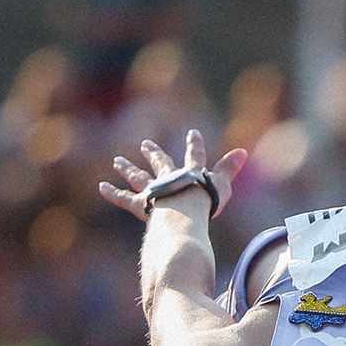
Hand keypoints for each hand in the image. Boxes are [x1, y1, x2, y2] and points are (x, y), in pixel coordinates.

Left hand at [98, 129, 245, 223]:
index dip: (195, 145)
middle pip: (160, 163)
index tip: (193, 133)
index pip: (195, 157)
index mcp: (190, 174)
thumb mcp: (220, 185)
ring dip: (128, 169)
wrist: (183, 212)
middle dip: (154, 154)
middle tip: (145, 144)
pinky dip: (113, 193)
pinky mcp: (142, 204)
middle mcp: (169, 179)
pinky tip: (101, 187)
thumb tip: (243, 151)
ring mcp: (154, 191)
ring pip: (139, 178)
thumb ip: (229, 170)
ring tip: (117, 161)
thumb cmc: (205, 202)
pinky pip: (125, 198)